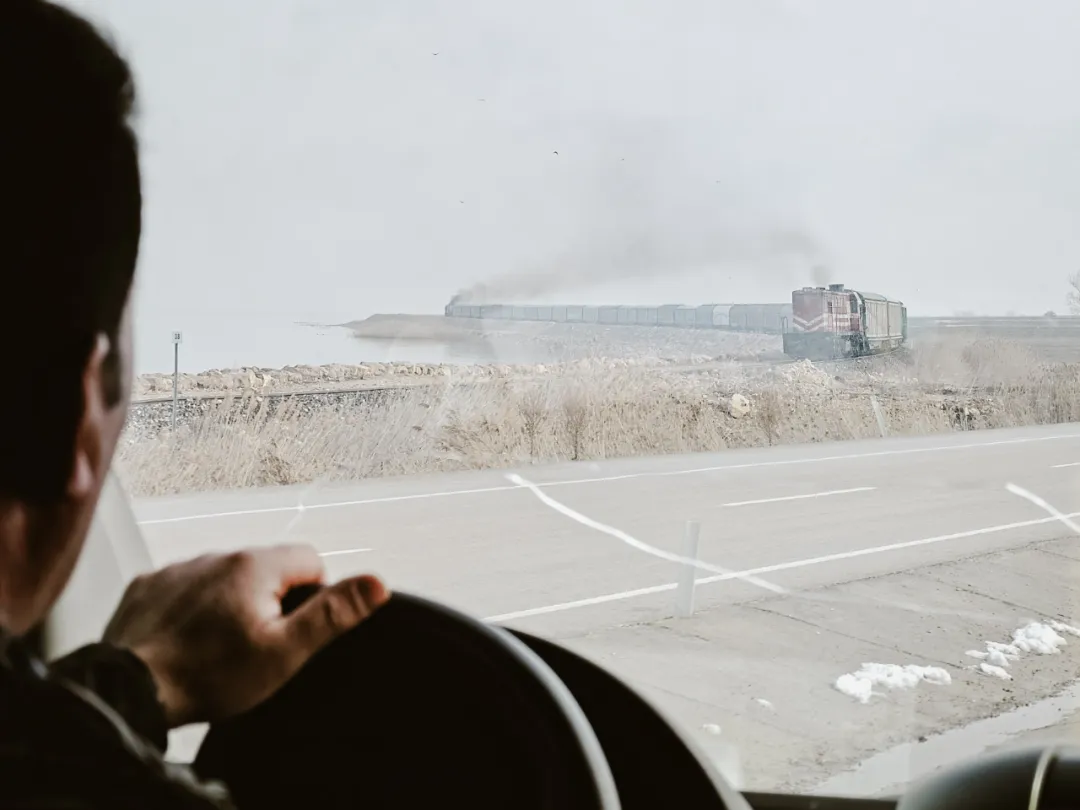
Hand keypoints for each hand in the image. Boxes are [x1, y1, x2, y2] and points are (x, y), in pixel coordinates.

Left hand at [103, 544, 388, 727]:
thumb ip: (333, 613)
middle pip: (266, 568)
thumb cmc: (210, 675)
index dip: (310, 598)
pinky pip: (186, 587)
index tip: (289, 631)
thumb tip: (378, 582)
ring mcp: (179, 567)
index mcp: (256, 564)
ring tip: (218, 646)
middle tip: (255, 646)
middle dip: (269, 600)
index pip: (310, 560)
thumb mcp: (285, 651)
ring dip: (230, 601)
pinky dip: (193, 607)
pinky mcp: (149, 584)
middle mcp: (217, 552)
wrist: (129, 690)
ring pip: (225, 577)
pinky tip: (187, 639)